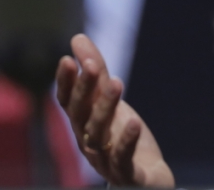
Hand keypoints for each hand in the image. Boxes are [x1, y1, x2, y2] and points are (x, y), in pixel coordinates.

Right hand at [56, 34, 174, 187]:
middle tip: (94, 66)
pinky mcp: (127, 176)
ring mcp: (105, 161)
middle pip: (80, 115)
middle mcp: (88, 143)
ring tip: (117, 84)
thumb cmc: (122, 137)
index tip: (67, 59)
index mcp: (82, 124)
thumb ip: (97, 73)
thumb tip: (77, 38)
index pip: (67, 101)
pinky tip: (133, 122)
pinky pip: (122, 160)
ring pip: (98, 135)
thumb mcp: (110, 101)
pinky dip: (126, 142)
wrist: (148, 180)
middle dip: (85, 90)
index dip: (65, 82)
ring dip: (105, 109)